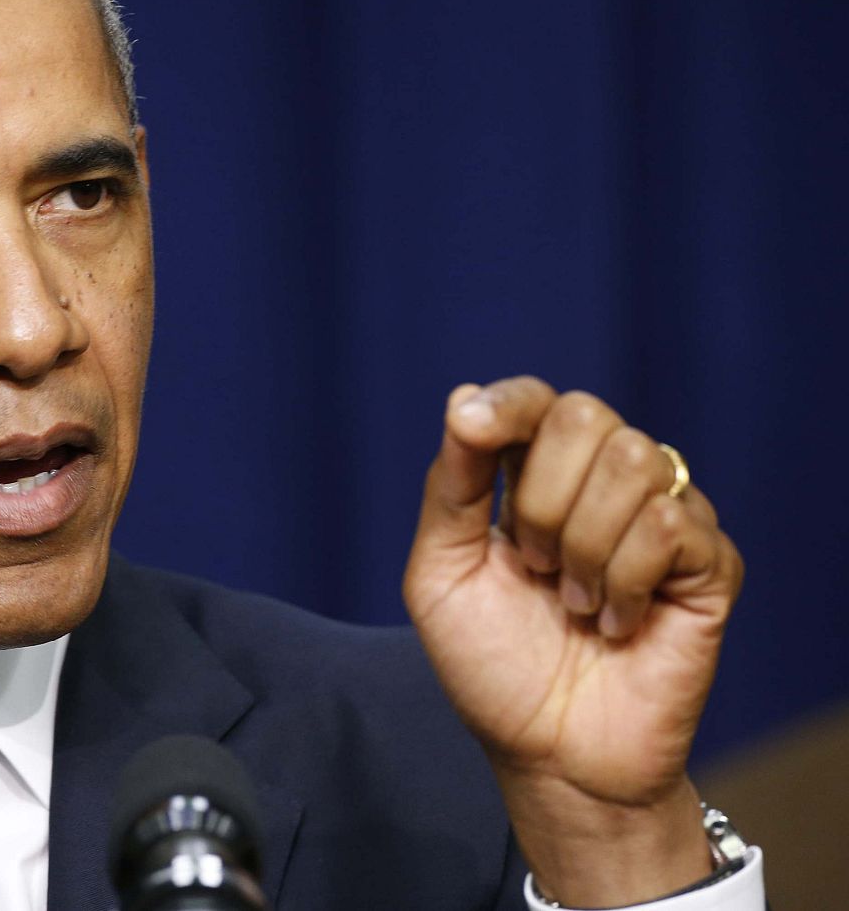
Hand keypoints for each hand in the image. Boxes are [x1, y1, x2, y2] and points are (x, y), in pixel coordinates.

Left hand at [402, 377, 743, 906]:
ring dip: (583, 545)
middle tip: (534, 566)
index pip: (536, 401)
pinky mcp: (710, 565)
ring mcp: (663, 518)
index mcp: (536, 476)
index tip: (473, 426)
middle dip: (542, 497)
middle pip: (587, 417)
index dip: (508, 403)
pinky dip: (625, 581)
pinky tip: (616, 622)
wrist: (550, 754)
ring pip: (635, 463)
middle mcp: (603, 485)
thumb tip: (464, 398)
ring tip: (573, 603)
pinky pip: (672, 525)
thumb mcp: (442, 573)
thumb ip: (451, 485)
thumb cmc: (492, 665)